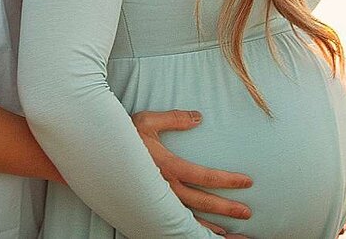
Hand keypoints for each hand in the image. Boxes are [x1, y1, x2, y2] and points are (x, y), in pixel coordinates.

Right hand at [131, 109, 253, 230]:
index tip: (247, 181)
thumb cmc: (122, 135)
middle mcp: (166, 187)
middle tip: (247, 212)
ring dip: (213, 226)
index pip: (205, 177)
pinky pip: (176, 223)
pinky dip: (193, 230)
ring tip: (233, 232)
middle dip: (227, 208)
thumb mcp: (147, 121)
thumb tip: (198, 117)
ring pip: (191, 218)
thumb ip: (174, 119)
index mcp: (168, 166)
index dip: (228, 180)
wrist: (97, 154)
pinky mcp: (152, 206)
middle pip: (203, 202)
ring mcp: (158, 200)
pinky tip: (207, 233)